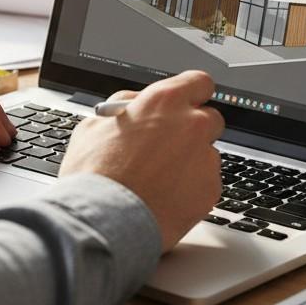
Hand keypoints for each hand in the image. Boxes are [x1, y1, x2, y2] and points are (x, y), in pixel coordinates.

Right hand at [59, 70, 222, 250]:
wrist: (103, 222)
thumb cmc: (94, 175)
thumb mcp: (96, 125)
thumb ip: (126, 107)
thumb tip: (136, 104)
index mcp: (165, 101)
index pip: (199, 82)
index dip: (192, 94)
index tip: (186, 103)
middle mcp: (192, 125)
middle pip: (211, 118)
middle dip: (194, 130)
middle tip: (169, 146)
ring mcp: (205, 159)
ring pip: (207, 154)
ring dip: (190, 163)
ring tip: (159, 181)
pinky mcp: (211, 191)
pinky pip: (206, 184)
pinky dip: (191, 190)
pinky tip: (165, 198)